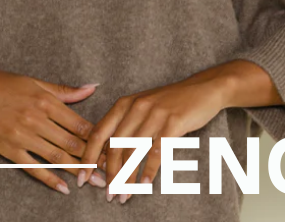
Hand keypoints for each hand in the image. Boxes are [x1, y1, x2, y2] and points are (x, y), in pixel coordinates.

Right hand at [0, 67, 106, 194]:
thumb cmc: (2, 83)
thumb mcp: (35, 81)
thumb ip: (65, 91)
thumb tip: (92, 88)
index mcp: (46, 101)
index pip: (79, 123)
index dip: (98, 137)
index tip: (114, 147)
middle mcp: (37, 119)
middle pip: (72, 143)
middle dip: (94, 158)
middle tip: (112, 171)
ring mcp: (23, 136)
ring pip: (57, 157)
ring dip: (78, 171)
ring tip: (95, 183)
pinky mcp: (9, 149)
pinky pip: (33, 167)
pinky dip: (50, 179)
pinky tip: (64, 188)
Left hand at [79, 71, 227, 202]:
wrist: (202, 89)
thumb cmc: (169, 103)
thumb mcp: (142, 108)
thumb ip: (123, 127)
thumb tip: (104, 156)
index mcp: (124, 104)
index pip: (98, 132)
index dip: (88, 156)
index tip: (82, 177)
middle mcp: (136, 107)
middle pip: (114, 145)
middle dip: (109, 173)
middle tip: (108, 194)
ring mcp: (154, 114)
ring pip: (134, 150)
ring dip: (127, 177)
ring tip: (124, 195)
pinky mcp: (173, 122)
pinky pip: (157, 150)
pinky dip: (149, 170)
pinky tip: (145, 185)